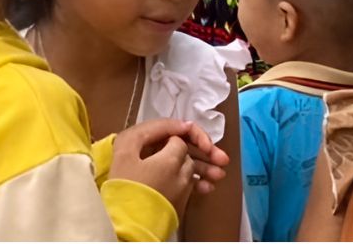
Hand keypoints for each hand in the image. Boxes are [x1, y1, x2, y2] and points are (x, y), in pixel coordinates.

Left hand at [111, 119, 231, 213]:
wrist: (129, 226)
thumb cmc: (146, 190)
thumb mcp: (165, 163)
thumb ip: (179, 146)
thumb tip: (181, 142)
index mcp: (136, 138)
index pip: (170, 126)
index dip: (194, 133)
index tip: (210, 146)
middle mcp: (140, 149)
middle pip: (176, 143)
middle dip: (202, 152)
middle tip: (223, 160)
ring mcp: (147, 167)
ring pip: (178, 160)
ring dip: (201, 167)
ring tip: (219, 176)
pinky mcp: (153, 184)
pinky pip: (174, 176)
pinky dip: (191, 180)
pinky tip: (207, 188)